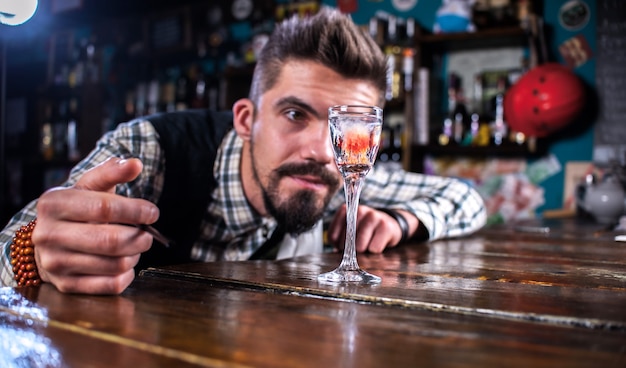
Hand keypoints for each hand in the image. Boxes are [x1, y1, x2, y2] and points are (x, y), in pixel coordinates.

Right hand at [32, 157, 159, 294]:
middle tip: (148, 234)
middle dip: (140, 237)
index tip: (152, 212)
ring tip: (134, 246)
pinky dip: (127, 274)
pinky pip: (112, 285)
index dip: (135, 210)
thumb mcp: (89, 185)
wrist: (48, 239)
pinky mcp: (66, 285)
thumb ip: (112, 172)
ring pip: (115, 264)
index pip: (104, 208)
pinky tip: (125, 263)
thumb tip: (135, 163)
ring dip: (135, 255)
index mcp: (54, 203)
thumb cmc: (77, 208)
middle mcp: (48, 234)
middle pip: (110, 240)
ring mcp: (54, 263)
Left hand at [327, 205, 415, 252]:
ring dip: (364, 250)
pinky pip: (374, 248)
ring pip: (360, 246)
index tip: (342, 247)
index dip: (337, 246)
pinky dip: (375, 251)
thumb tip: (337, 252)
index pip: (332, 236)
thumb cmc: (366, 230)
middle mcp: (359, 211)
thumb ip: (339, 239)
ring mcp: (373, 216)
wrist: (389, 225)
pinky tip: (378, 242)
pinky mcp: (385, 226)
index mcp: (346, 211)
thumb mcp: (350, 231)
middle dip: (351, 250)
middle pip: (347, 242)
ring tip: (368, 244)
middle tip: (358, 246)